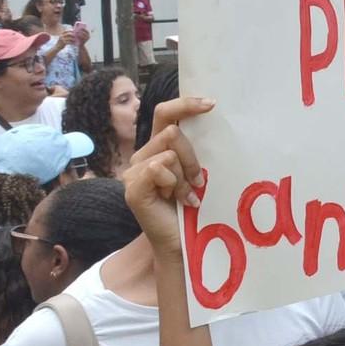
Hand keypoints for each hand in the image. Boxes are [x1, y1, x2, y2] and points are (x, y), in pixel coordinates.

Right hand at [121, 96, 215, 257]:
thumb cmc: (193, 205)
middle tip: (199, 180)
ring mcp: (133, 172)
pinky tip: (182, 201)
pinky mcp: (133, 188)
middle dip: (192, 157)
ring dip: (185, 175)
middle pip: (171, 133)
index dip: (185, 104)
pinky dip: (177, 185)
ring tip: (188, 194)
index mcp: (158, 147)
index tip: (212, 104)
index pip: (164, 112)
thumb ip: (195, 146)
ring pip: (169, 153)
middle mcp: (142, 155)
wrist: (184, 240)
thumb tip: (211, 115)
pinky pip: (159, 169)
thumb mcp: (197, 169)